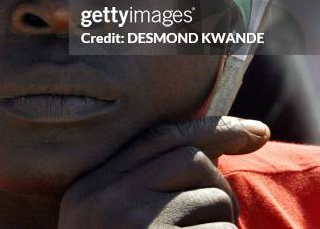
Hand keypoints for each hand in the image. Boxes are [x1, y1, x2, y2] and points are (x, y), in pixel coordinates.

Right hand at [58, 115, 269, 228]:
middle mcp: (105, 198)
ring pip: (211, 196)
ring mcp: (133, 226)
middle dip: (219, 182)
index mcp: (91, 186)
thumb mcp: (113, 219)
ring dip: (225, 221)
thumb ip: (146, 182)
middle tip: (224, 215)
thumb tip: (219, 142)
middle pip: (189, 158)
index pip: (159, 136)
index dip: (213, 127)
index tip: (255, 131)